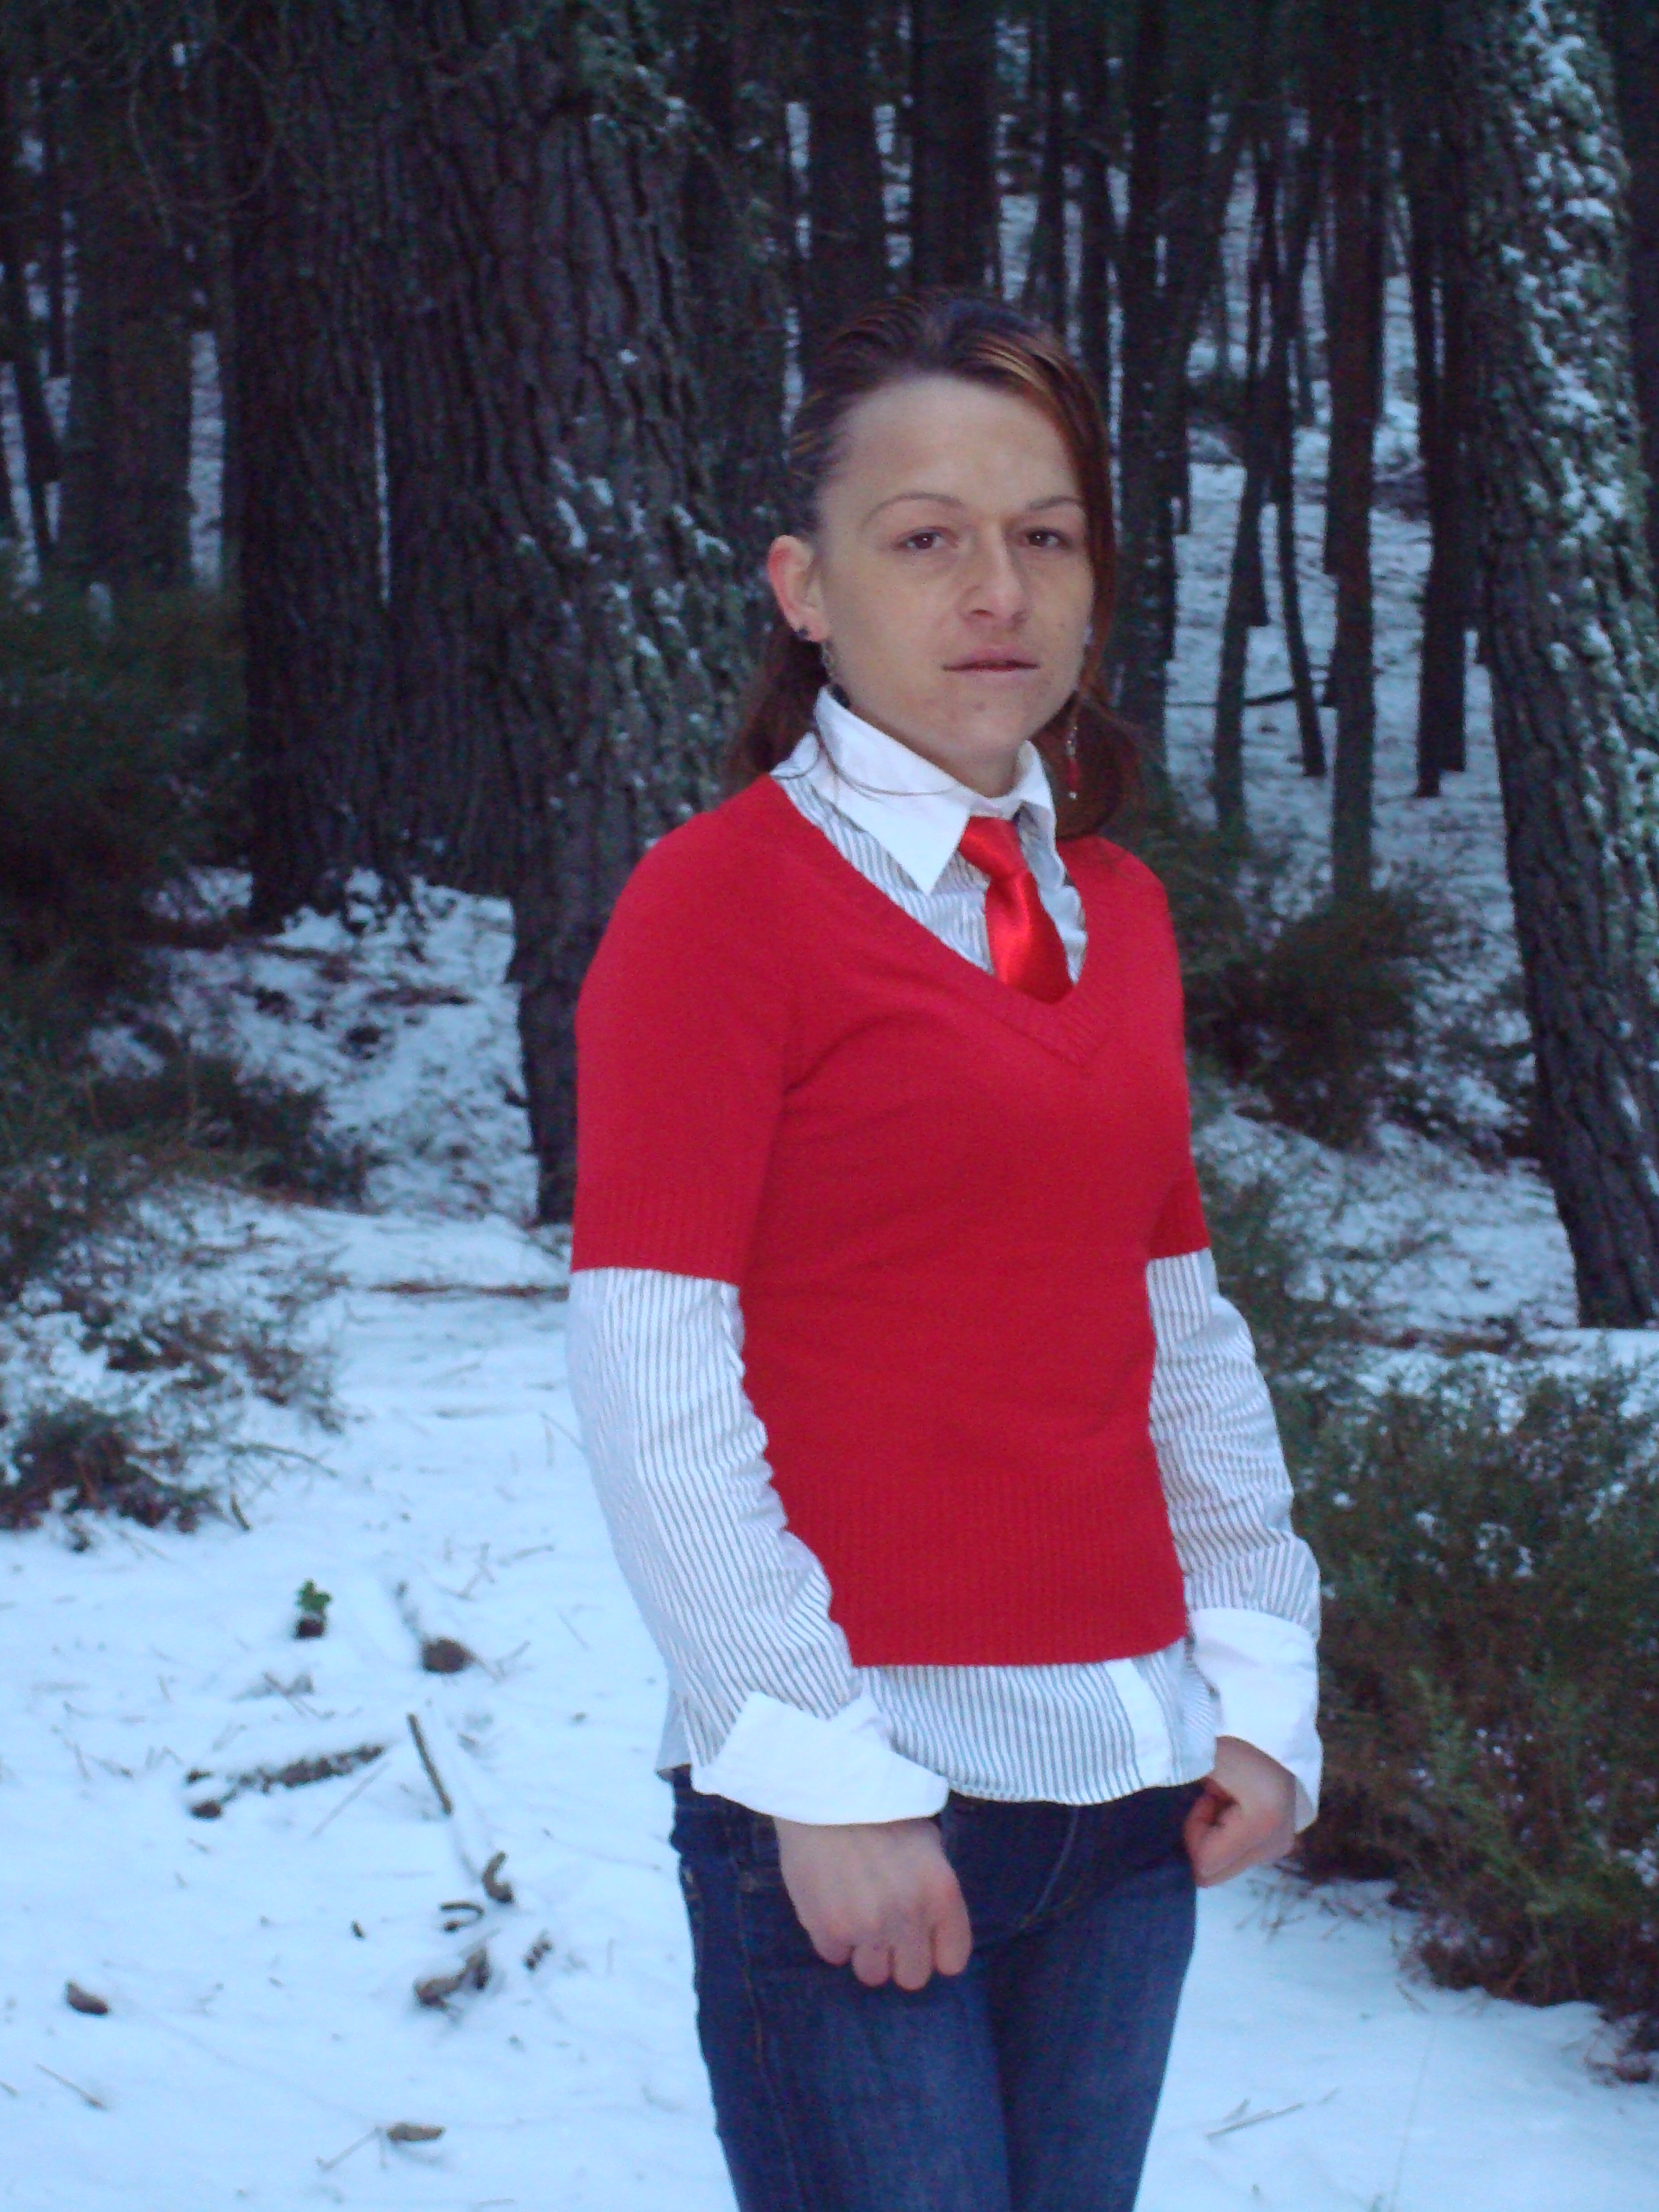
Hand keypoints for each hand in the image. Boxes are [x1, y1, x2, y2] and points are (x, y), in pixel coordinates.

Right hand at [774, 1814, 972, 1990]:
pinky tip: (829, 1902)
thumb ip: (931, 1891)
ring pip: (872, 1975)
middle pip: (912, 1977)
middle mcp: (909, 1915)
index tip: (920, 1938)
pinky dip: (831, 1936)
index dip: (934, 1951)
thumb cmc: (880, 1809)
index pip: (952, 1960)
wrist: (825, 1787)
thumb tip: (929, 1928)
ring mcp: (867, 1926)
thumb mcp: (926, 1844)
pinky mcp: (827, 1928)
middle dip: (899, 1957)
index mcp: (941, 1893)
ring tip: (854, 1913)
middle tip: (883, 1928)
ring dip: (864, 1950)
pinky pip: (834, 1955)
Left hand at [1183, 1736, 1297, 1887]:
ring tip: (1225, 1792)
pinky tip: (1235, 1798)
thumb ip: (1181, 1805)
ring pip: (1224, 1862)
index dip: (1192, 1830)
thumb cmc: (1226, 1732)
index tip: (1203, 1795)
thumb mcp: (1197, 1763)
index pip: (1206, 1863)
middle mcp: (1278, 1842)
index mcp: (1263, 1824)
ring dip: (1214, 1830)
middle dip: (1204, 1834)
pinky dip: (1226, 1829)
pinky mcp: (1279, 1841)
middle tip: (1213, 1794)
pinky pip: (1235, 1853)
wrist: (1263, 1717)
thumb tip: (1173, 1858)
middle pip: (1217, 1869)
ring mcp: (1281, 1844)